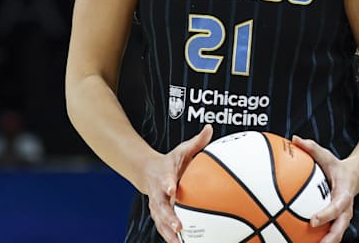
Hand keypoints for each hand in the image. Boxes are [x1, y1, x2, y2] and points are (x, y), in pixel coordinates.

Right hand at [142, 124, 213, 242]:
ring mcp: (157, 205)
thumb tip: (210, 128)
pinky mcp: (158, 214)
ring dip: (168, 232)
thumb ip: (197, 142)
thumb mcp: (182, 149)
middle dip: (169, 217)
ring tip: (179, 242)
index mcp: (165, 175)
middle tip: (179, 226)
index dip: (168, 184)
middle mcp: (158, 192)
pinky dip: (170, 237)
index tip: (172, 189)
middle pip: (161, 206)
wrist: (148, 171)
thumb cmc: (170, 161)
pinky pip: (163, 227)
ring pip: (160, 220)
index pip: (165, 179)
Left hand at [292, 135, 358, 242]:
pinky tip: (302, 242)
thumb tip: (294, 138)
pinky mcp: (337, 222)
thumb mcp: (325, 155)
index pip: (337, 206)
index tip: (313, 220)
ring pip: (336, 235)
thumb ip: (311, 148)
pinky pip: (329, 233)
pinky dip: (320, 240)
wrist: (354, 176)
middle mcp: (345, 209)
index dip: (327, 214)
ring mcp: (342, 218)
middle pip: (340, 228)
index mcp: (344, 194)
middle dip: (330, 239)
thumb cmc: (335, 166)